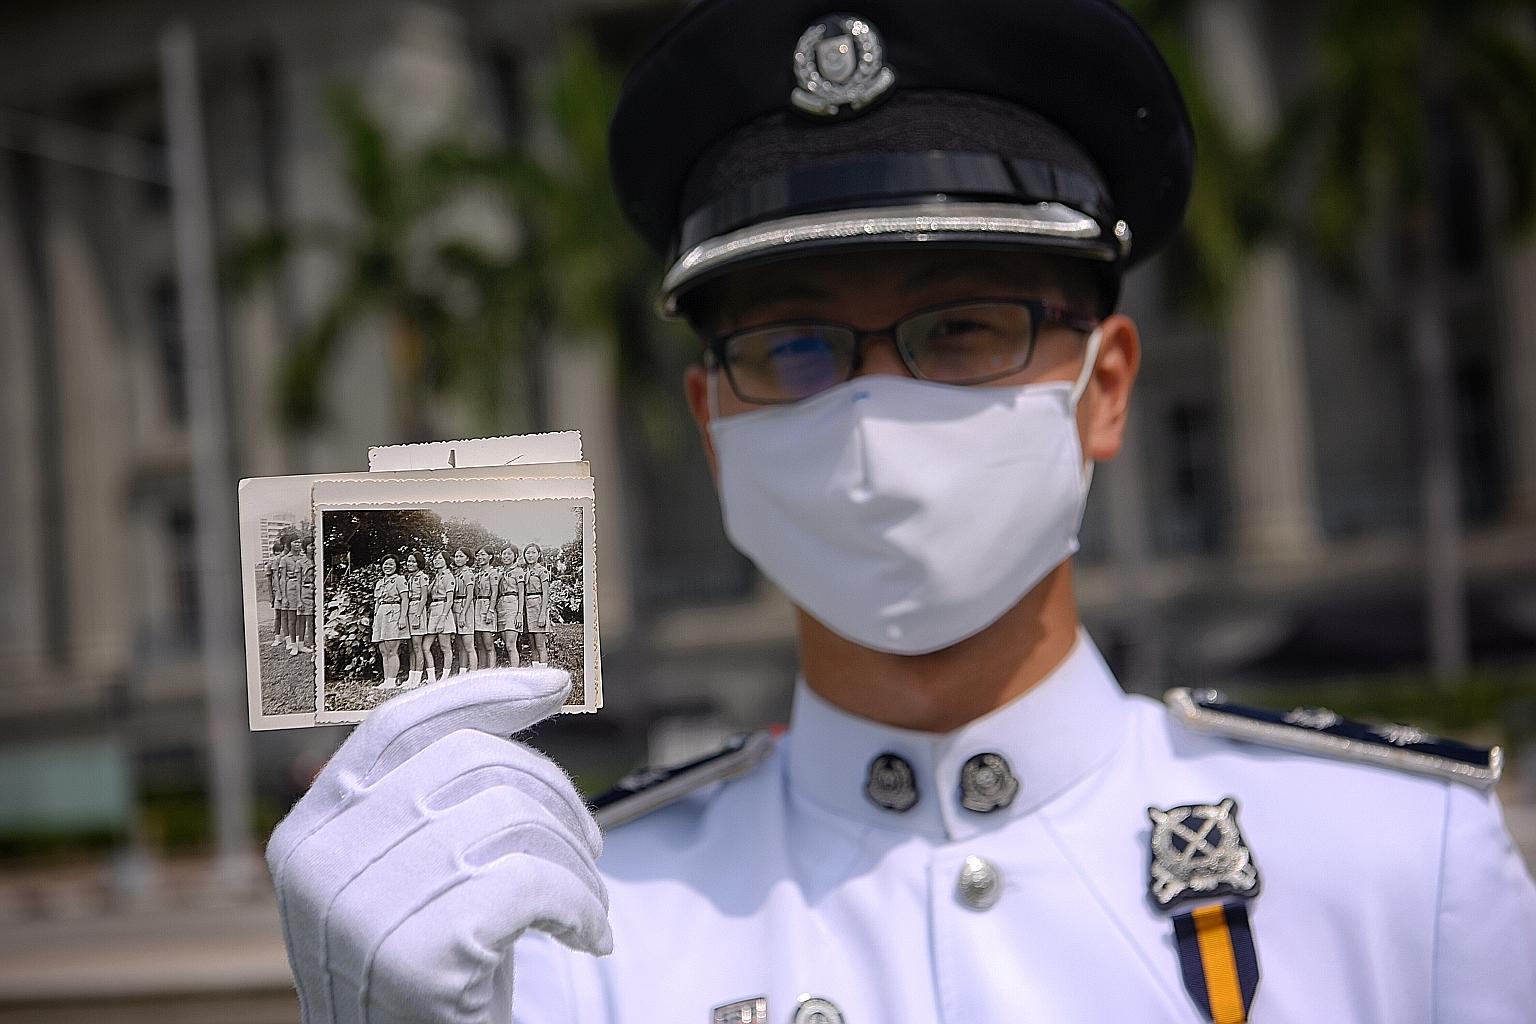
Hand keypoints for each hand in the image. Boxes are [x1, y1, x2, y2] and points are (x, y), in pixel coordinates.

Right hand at [267, 668, 608, 1023]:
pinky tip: (587, 934)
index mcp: (308, 832)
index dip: (484, 692)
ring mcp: (363, 912)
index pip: (401, 724)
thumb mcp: (406, 879)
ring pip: (513, 816)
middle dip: (555, 792)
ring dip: (576, 859)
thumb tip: (530, 688)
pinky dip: (582, 904)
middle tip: (591, 844)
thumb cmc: (427, 975)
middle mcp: (320, 865)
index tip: (555, 684)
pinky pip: (536, 882)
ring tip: (587, 902)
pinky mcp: (420, 958)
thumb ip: (427, 802)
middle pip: (471, 760)